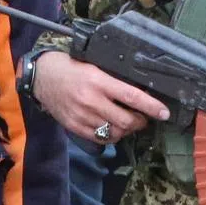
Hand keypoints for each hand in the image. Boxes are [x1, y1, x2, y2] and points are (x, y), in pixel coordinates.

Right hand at [29, 51, 169, 141]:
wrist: (41, 76)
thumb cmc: (72, 66)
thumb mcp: (95, 65)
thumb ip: (113, 79)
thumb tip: (139, 90)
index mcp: (98, 81)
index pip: (132, 96)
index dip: (151, 106)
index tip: (164, 113)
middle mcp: (91, 100)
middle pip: (126, 120)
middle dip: (140, 121)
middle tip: (144, 117)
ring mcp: (82, 116)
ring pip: (114, 132)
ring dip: (127, 130)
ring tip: (129, 122)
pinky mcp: (75, 127)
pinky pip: (100, 138)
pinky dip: (111, 136)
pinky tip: (113, 128)